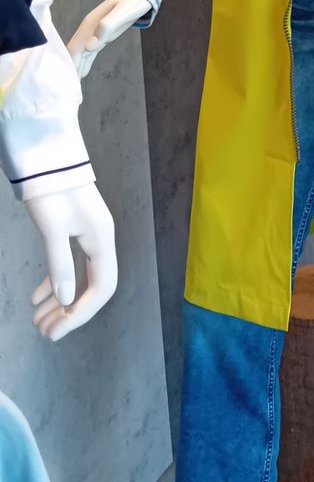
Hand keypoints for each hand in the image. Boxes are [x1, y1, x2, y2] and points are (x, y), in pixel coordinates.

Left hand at [25, 183, 116, 341]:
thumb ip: (59, 264)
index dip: (81, 314)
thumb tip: (63, 302)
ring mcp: (88, 237)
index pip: (101, 287)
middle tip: (43, 332)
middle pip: (92, 287)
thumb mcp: (53, 228)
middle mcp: (100, 240)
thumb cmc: (52, 190)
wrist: (48, 158)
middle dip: (69, 313)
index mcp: (101, 239)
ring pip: (80, 279)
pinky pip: (70, 266)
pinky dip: (54, 284)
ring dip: (60, 302)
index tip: (57, 331)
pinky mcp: (75, 232)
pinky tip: (36, 298)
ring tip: (37, 320)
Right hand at [68, 0, 150, 78]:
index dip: (69, 65)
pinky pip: (89, 53)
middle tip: (65, 90)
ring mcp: (93, 33)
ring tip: (70, 86)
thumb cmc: (132, 2)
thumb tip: (89, 47)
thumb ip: (106, 27)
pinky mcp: (101, 37)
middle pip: (73, 53)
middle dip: (69, 70)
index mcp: (90, 26)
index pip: (74, 50)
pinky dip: (84, 64)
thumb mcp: (122, 13)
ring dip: (75, 69)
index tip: (65, 82)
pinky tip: (80, 74)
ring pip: (80, 54)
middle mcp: (88, 30)